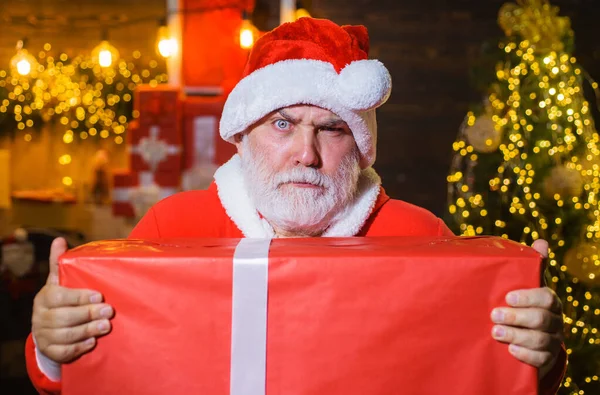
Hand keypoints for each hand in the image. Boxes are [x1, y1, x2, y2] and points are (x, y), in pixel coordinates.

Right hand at [31, 237, 113, 362]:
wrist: (47, 328)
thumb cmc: (59, 299)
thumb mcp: (58, 281)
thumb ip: (59, 263)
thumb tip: (59, 240)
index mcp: (45, 297)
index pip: (60, 297)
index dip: (79, 297)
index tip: (99, 296)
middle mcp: (41, 317)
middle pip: (64, 318)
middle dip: (88, 314)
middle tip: (109, 312)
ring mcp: (44, 335)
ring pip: (66, 335)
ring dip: (88, 331)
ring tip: (106, 326)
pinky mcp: (50, 351)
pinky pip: (63, 352)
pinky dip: (78, 348)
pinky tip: (92, 342)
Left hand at [490, 239, 563, 379]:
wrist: (528, 337)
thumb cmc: (523, 305)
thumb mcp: (525, 286)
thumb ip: (531, 266)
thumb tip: (542, 242)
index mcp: (549, 301)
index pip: (545, 297)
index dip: (528, 297)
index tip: (507, 297)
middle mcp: (554, 320)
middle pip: (541, 319)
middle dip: (516, 317)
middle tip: (494, 315)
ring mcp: (552, 340)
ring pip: (540, 340)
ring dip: (516, 335)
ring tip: (495, 333)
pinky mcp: (546, 359)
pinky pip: (540, 359)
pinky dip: (525, 354)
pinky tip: (511, 350)